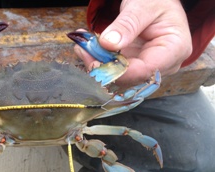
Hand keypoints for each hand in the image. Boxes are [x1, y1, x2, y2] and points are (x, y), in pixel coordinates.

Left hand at [76, 0, 191, 86]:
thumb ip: (127, 24)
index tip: (95, 63)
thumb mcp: (143, 6)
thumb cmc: (157, 1)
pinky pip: (115, 69)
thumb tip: (108, 44)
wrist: (157, 2)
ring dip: (98, 64)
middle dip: (103, 67)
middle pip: (130, 77)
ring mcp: (147, 67)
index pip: (146, 71)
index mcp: (175, 49)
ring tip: (83, 47)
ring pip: (119, 76)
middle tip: (83, 50)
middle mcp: (163, 65)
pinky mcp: (134, 66)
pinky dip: (99, 60)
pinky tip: (87, 48)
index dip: (119, 71)